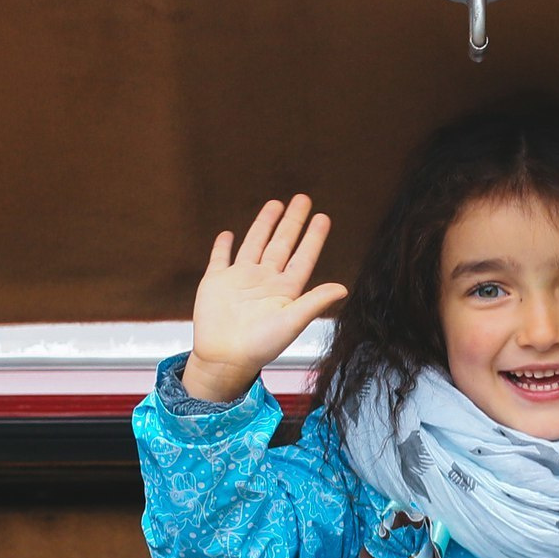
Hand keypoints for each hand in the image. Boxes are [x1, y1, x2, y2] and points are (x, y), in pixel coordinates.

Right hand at [186, 195, 349, 403]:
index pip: (303, 257)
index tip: (322, 217)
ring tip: (275, 204)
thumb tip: (343, 288)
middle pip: (281, 243)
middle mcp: (264, 280)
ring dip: (264, 224)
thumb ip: (314, 302)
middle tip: (302, 199)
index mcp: (284, 289)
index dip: (313, 237)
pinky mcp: (216, 282)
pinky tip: (228, 234)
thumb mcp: (291, 322)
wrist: (224, 359)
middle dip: (292, 221)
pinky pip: (220, 258)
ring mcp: (239, 280)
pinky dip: (223, 246)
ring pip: (254, 244)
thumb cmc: (260, 346)